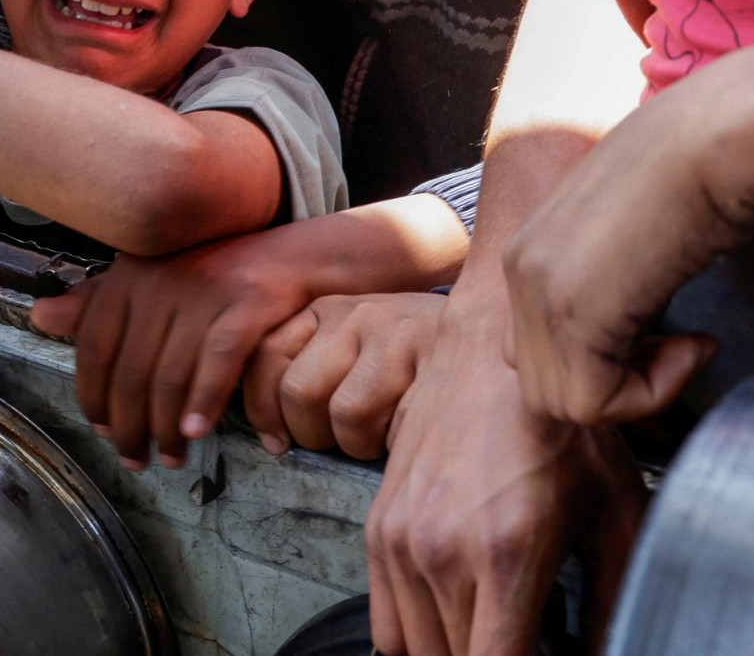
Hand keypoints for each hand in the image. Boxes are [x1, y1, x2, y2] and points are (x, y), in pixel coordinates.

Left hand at [31, 229, 326, 469]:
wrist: (289, 254)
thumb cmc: (213, 275)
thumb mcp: (149, 280)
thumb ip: (96, 302)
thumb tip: (40, 316)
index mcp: (129, 275)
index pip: (95, 346)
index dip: (94, 396)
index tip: (101, 431)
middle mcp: (160, 279)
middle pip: (132, 370)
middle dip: (131, 426)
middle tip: (136, 459)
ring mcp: (204, 289)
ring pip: (171, 374)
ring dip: (166, 427)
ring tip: (171, 456)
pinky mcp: (248, 302)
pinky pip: (218, 361)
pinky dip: (205, 401)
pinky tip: (197, 430)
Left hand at [242, 292, 441, 458]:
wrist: (491, 327)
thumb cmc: (408, 359)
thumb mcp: (353, 347)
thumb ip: (310, 370)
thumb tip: (270, 434)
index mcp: (326, 309)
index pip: (266, 354)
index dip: (261, 409)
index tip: (275, 443)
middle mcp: (358, 313)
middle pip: (300, 391)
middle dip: (312, 433)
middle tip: (338, 440)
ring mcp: (400, 333)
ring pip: (346, 412)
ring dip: (357, 443)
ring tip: (378, 436)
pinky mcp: (438, 359)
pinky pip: (397, 425)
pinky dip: (396, 442)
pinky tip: (409, 431)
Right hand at [364, 291, 645, 655]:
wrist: (492, 359)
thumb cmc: (557, 429)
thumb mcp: (615, 516)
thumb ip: (614, 603)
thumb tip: (608, 653)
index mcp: (504, 552)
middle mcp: (440, 550)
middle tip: (529, 640)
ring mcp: (400, 540)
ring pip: (415, 652)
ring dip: (456, 652)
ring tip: (497, 632)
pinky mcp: (378, 529)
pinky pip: (386, 624)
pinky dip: (417, 638)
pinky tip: (458, 619)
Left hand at [501, 51, 753, 425]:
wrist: (719, 137)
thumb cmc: (697, 170)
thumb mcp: (628, 232)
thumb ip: (606, 280)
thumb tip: (622, 334)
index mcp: (529, 249)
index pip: (532, 346)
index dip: (597, 359)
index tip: (662, 330)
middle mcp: (519, 268)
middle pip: (538, 379)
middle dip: (608, 383)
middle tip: (674, 344)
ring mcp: (537, 288)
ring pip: (561, 401)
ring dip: (630, 392)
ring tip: (685, 342)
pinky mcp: (571, 311)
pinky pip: (593, 403)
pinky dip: (650, 393)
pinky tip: (694, 342)